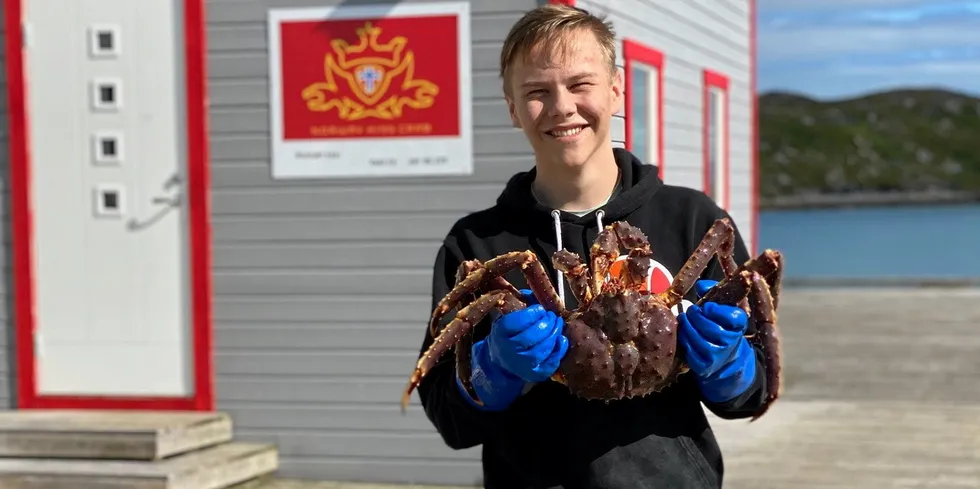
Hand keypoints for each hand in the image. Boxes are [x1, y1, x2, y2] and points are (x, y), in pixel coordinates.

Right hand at [488, 289, 568, 382]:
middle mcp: (509, 350)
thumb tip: (536, 290)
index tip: (540, 309)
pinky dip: (559, 349)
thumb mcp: (507, 316)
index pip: (517, 322)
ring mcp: (522, 364)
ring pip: (543, 348)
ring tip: (557, 324)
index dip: (532, 314)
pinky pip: (551, 362)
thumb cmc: (507, 335)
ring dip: (554, 333)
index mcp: (500, 333)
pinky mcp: (534, 374)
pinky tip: (561, 339)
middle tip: (552, 316)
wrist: (501, 362)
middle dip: (547, 323)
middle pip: (532, 336)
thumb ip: (521, 302)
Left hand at [678, 280, 756, 401]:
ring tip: (684, 319)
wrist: (723, 356)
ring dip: (688, 327)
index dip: (716, 310)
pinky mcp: (705, 366)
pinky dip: (684, 340)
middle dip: (696, 317)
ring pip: (698, 340)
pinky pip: (690, 351)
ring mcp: (719, 356)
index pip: (732, 317)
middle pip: (711, 328)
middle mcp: (732, 341)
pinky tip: (684, 332)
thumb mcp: (721, 306)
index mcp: (739, 324)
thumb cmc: (719, 324)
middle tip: (690, 311)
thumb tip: (700, 285)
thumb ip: (712, 291)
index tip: (707, 306)